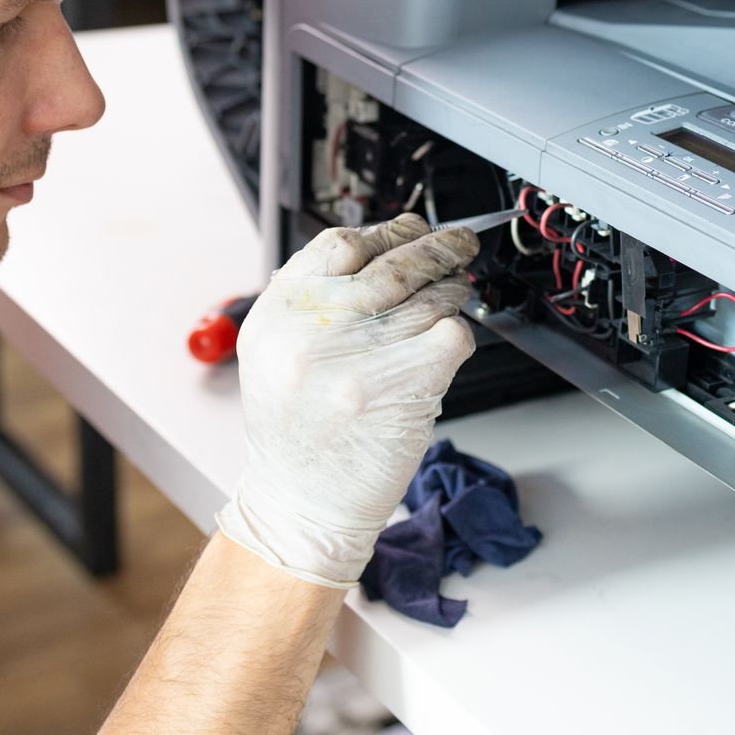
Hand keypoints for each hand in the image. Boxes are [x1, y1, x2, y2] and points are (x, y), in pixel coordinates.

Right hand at [215, 214, 479, 586]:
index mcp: (279, 313)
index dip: (386, 230)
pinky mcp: (403, 386)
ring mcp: (360, 357)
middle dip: (436, 247)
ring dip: (452, 290)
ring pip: (430, 296)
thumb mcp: (277, 354)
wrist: (301, 506)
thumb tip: (381, 251)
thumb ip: (316, 301)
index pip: (342, 242)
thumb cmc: (297, 435)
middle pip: (393, 261)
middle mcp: (314, 329)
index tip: (410, 229)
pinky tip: (446, 343)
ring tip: (454, 295)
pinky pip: (450, 335)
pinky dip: (458, 332)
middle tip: (458, 245)